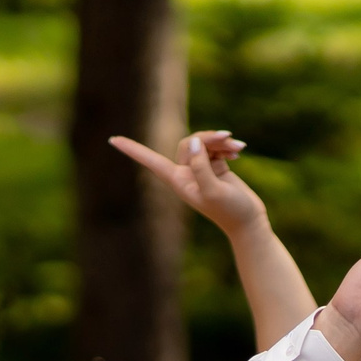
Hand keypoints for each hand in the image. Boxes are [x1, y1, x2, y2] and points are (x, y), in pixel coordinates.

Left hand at [112, 130, 263, 234]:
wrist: (249, 222)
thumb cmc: (231, 211)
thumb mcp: (214, 189)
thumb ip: (202, 165)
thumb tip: (194, 141)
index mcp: (178, 182)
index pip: (151, 162)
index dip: (133, 150)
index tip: (112, 140)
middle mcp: (186, 174)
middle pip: (188, 143)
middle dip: (208, 138)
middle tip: (228, 138)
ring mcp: (200, 169)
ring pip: (203, 142)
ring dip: (220, 141)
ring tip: (239, 147)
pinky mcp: (214, 166)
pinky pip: (215, 147)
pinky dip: (227, 146)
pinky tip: (240, 151)